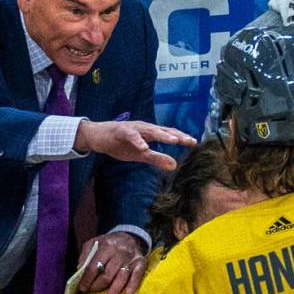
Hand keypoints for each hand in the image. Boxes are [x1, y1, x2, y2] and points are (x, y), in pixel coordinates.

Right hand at [74, 120, 195, 170]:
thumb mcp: (140, 155)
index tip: (194, 143)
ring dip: (162, 135)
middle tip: (190, 141)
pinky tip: (144, 147)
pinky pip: (131, 136)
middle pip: (163, 130)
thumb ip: (156, 159)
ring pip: (150, 131)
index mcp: (150, 133)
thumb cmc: (120, 144)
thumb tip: (175, 165)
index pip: (169, 134)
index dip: (181, 138)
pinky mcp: (121, 131)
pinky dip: (138, 141)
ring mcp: (133, 128)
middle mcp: (144, 128)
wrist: (98, 137)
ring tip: (173, 141)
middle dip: (177, 136)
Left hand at [77, 231, 147, 293]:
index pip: (94, 266)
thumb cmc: (108, 243)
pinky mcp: (141, 263)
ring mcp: (131, 258)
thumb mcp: (94, 243)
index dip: (87, 279)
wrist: (129, 236)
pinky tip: (128, 293)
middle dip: (98, 285)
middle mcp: (119, 252)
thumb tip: (79, 270)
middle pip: (108, 274)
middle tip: (92, 292)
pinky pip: (137, 275)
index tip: (82, 288)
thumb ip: (85, 255)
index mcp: (106, 246)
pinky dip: (133, 284)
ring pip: (121, 277)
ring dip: (114, 291)